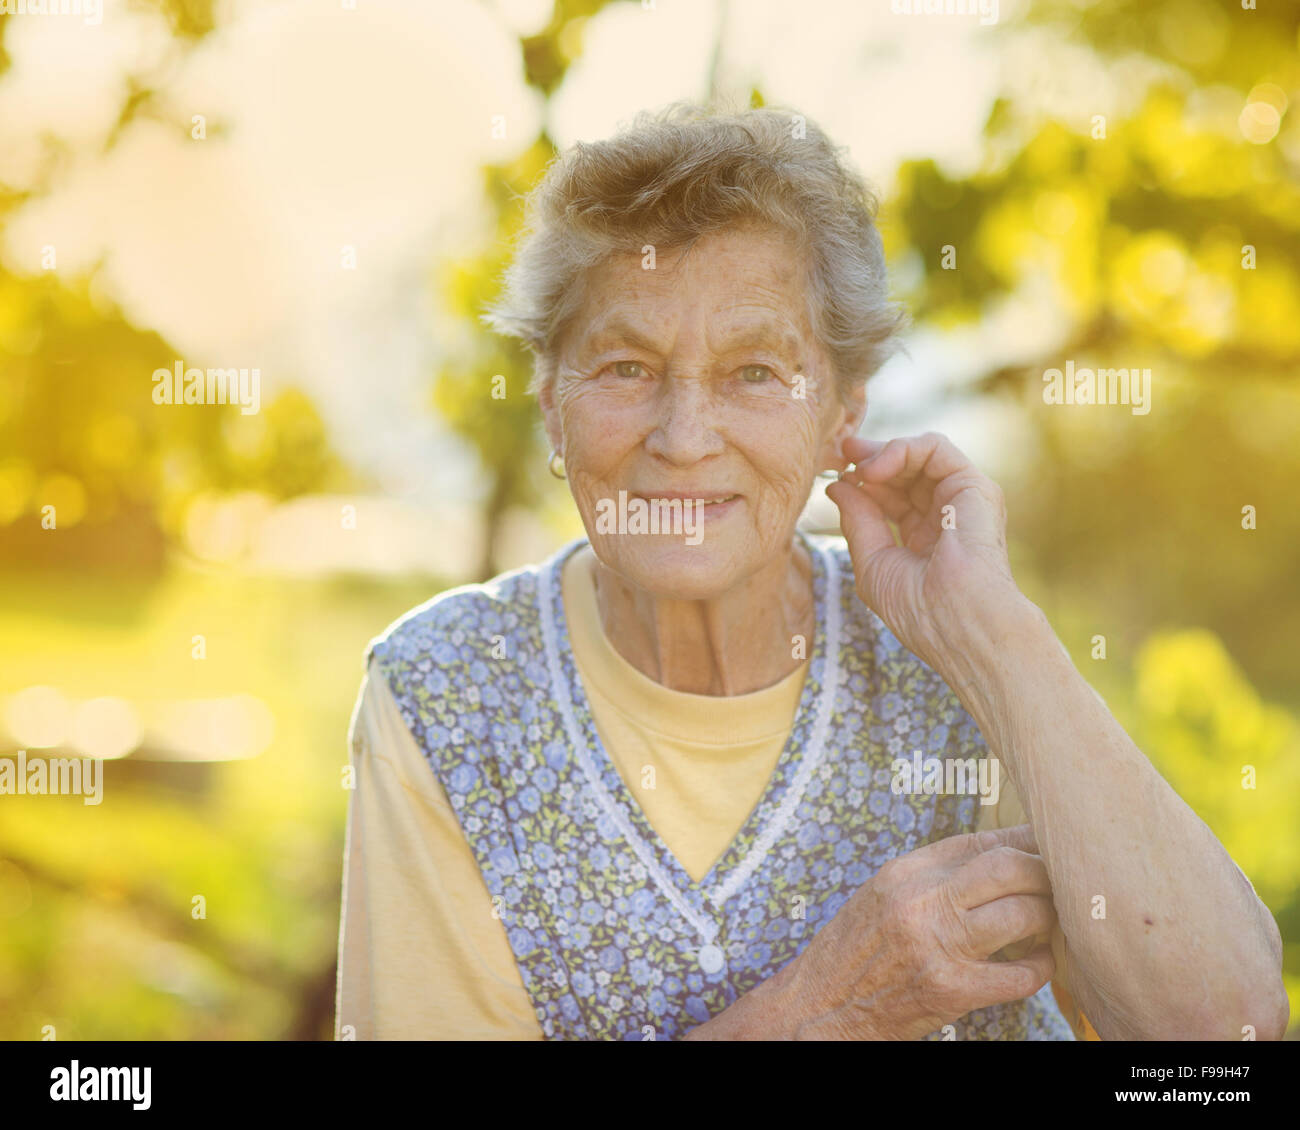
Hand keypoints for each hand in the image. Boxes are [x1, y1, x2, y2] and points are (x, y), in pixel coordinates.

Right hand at [779, 823, 1056, 1039]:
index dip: (1023, 843)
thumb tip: (998, 854)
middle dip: (1045, 874)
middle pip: (1009, 868)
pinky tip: (1036, 964)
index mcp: (904, 872)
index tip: (1044, 850)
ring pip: (1023, 915)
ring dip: (1048, 920)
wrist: (821, 1006)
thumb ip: (933, 874)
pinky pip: (1021, 974)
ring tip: (1048, 925)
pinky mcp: (952, 989)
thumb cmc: (856, 951)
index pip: (980, 842)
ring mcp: (937, 945)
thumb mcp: (883, 895)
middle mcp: (921, 901)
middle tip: (1058, 886)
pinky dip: (1041, 968)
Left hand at [825, 432, 1022, 673]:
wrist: (959, 622)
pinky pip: (937, 447)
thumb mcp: (872, 563)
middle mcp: (944, 517)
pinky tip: (876, 470)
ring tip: (859, 469)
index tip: (836, 478)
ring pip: (920, 455)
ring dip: (881, 453)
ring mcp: (960, 501)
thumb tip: (838, 486)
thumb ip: (858, 521)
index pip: (892, 497)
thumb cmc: (918, 608)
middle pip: (905, 472)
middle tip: (841, 453)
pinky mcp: (973, 486)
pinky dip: (902, 449)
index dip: (864, 483)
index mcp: (923, 539)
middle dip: (869, 458)